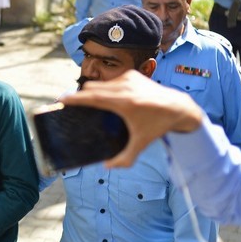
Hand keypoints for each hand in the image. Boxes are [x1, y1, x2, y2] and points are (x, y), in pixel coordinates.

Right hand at [60, 70, 202, 167]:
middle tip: (70, 104)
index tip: (62, 99)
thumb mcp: (142, 144)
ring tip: (86, 103)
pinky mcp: (132, 74)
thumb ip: (125, 158)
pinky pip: (110, 81)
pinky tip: (104, 99)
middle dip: (80, 96)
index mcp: (125, 103)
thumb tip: (107, 166)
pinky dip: (104, 89)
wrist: (178, 107)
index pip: (94, 97)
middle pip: (93, 88)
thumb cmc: (158, 126)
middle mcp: (125, 87)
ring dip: (93, 93)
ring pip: (101, 84)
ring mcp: (128, 78)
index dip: (76, 98)